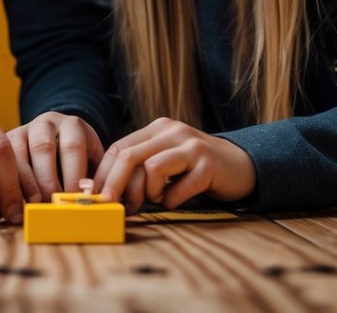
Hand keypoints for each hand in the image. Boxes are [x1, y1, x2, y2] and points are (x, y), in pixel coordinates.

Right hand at [7, 112, 103, 201]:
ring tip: (32, 205)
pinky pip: (2, 161)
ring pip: (19, 153)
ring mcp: (23, 130)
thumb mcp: (92, 163)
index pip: (73, 146)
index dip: (73, 175)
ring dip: (25, 183)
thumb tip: (97, 199)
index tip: (74, 199)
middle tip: (51, 204)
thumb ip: (96, 178)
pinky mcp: (6, 142)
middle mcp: (46, 123)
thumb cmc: (78, 162)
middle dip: (48, 180)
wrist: (58, 143)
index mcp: (72, 126)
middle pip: (43, 148)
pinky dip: (8, 182)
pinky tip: (15, 200)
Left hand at [94, 118, 255, 212]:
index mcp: (157, 129)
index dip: (103, 174)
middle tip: (112, 206)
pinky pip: (178, 188)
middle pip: (129, 157)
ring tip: (156, 199)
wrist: (240, 165)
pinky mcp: (208, 165)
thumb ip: (140, 167)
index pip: (118, 148)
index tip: (95, 197)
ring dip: (147, 193)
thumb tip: (107, 192)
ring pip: (151, 168)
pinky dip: (171, 200)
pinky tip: (175, 200)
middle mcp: (172, 132)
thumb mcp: (166, 159)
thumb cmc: (194, 168)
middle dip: (115, 185)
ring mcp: (191, 146)